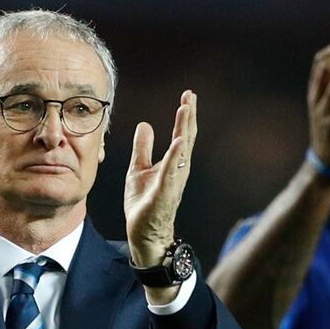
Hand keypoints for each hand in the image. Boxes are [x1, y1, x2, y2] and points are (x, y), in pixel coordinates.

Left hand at [124, 90, 196, 267]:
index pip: (181, 135)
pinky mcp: (163, 193)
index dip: (184, 116)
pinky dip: (174, 156)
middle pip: (185, 139)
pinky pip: (170, 172)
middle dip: (188, 117)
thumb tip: (145, 124)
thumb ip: (143, 148)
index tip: (188, 95)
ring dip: (183, 130)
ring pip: (181, 152)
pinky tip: (177, 141)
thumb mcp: (139, 169)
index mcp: (172, 164)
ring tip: (185, 109)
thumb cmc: (145, 203)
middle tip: (190, 95)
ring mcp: (172, 182)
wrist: (144, 233)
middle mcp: (177, 170)